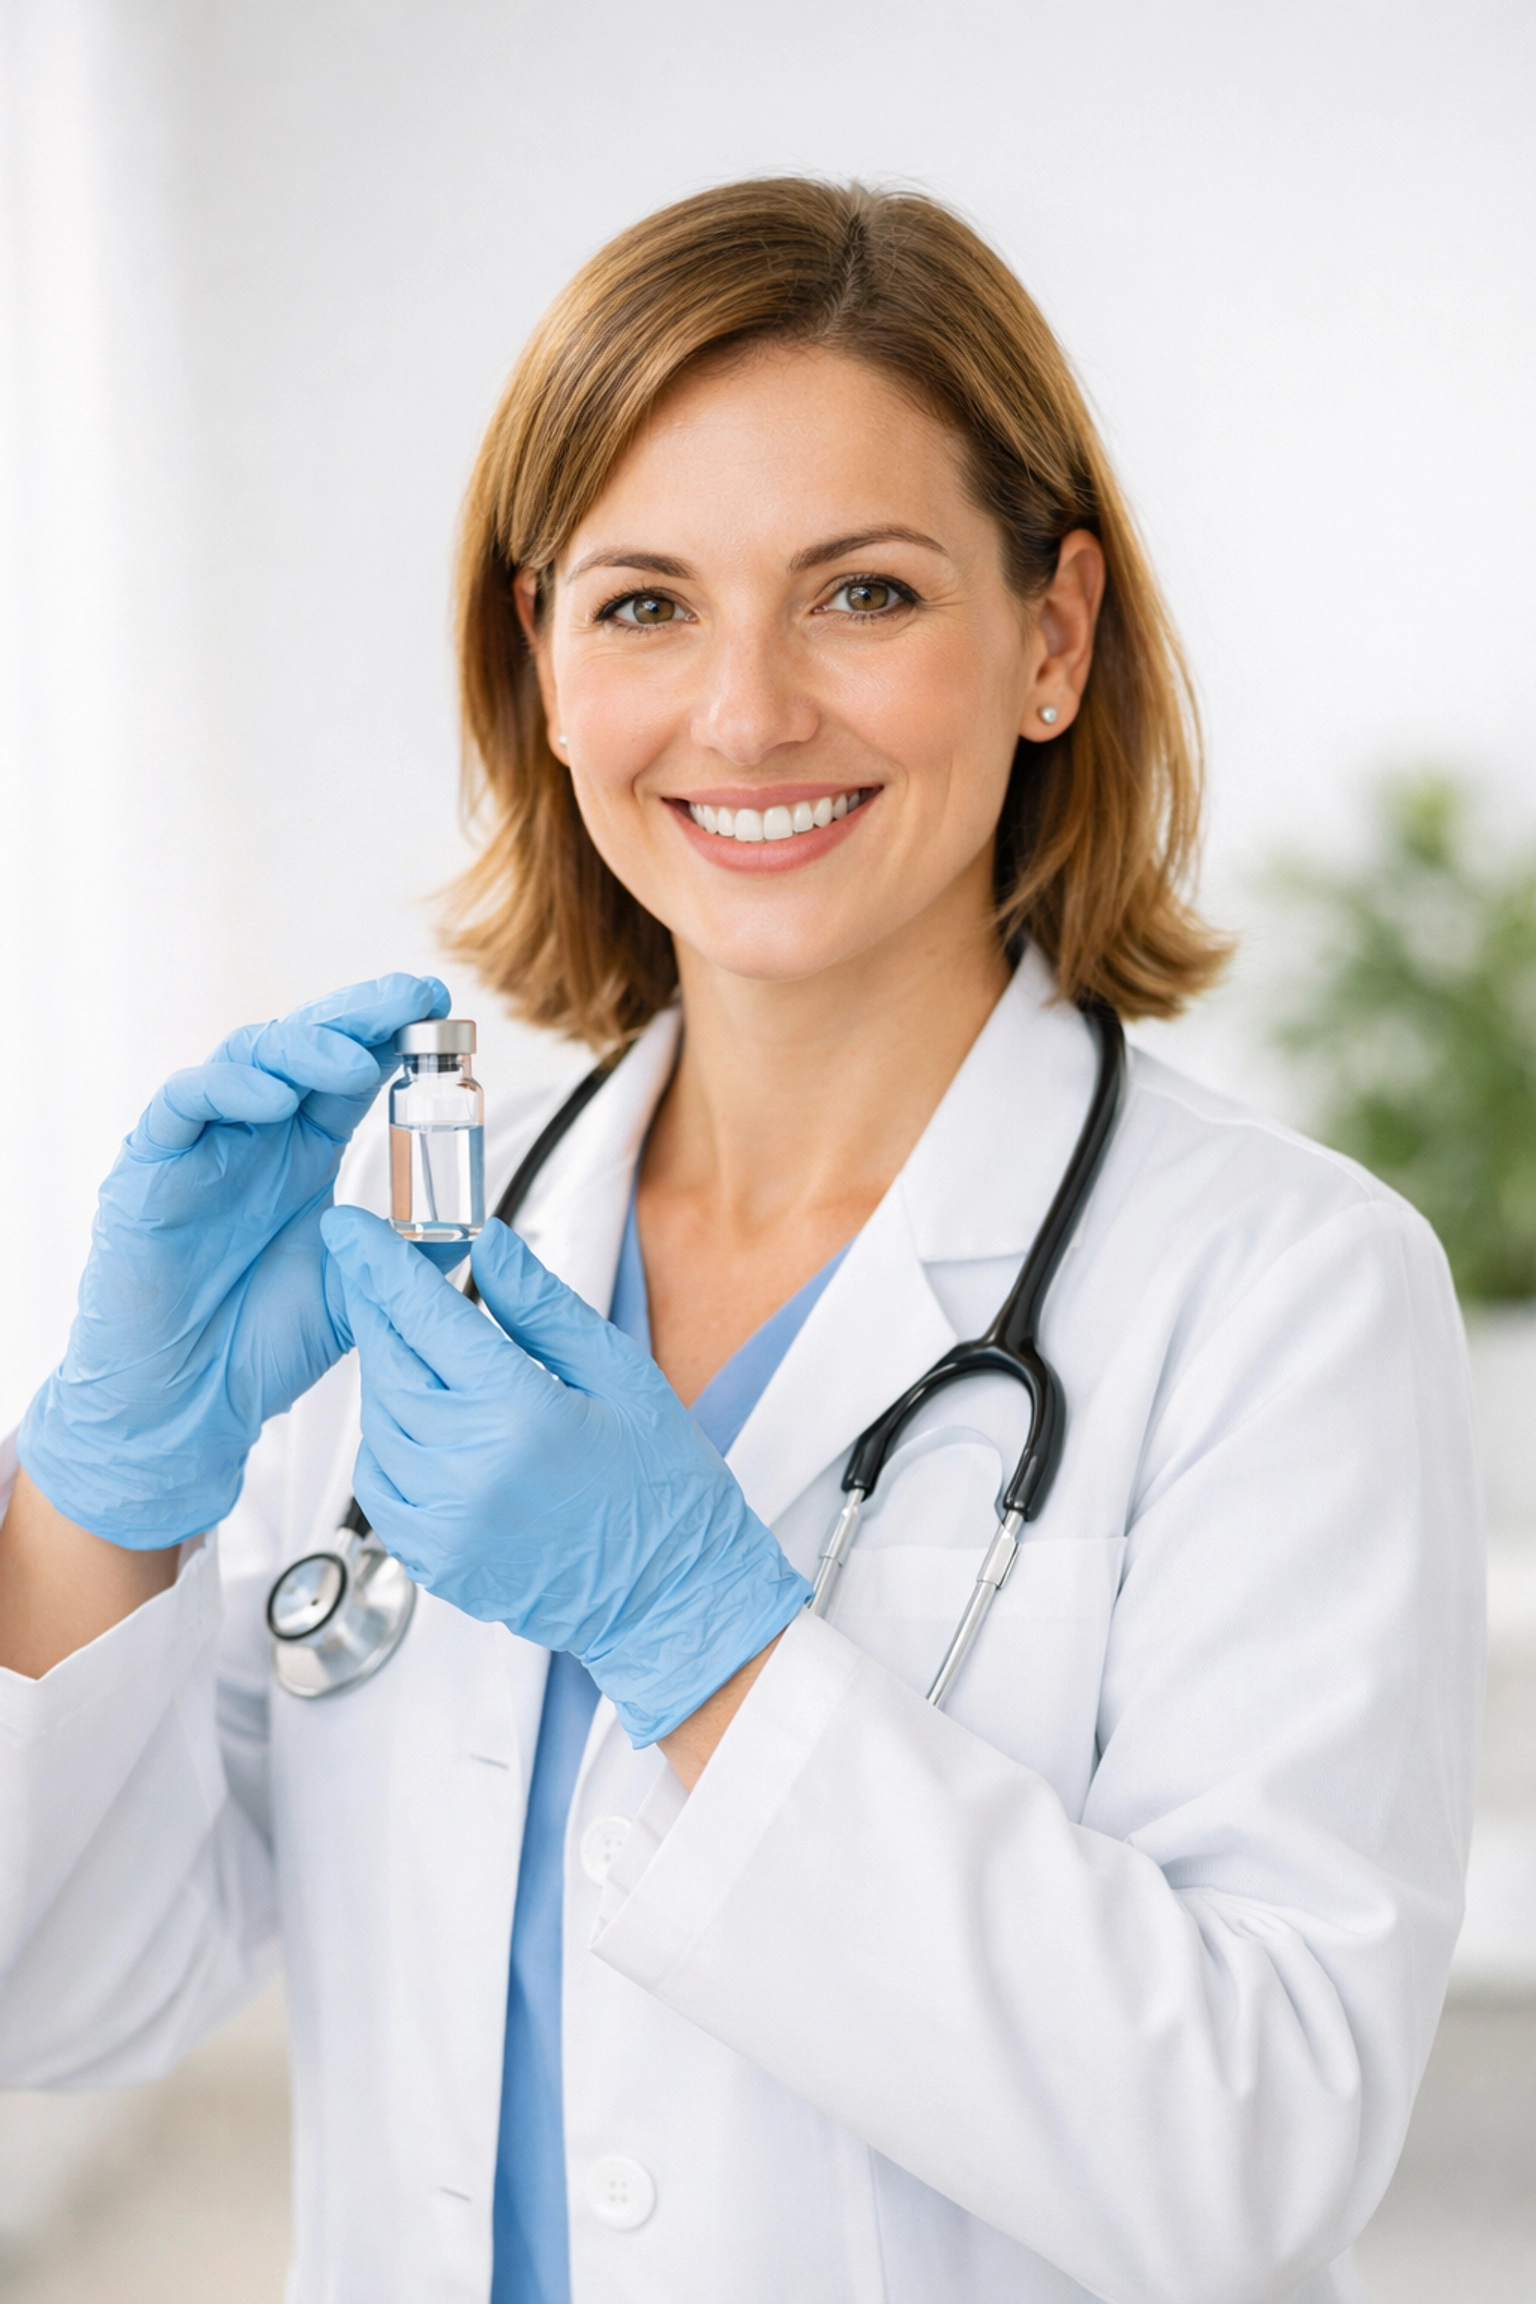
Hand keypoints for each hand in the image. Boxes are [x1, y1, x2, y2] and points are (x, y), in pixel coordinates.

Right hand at [19, 975, 449, 1547]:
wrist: (188, 1409)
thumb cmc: (259, 1345)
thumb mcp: (359, 1289)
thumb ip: (411, 1252)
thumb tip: (476, 1222)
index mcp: (302, 1151)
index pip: (348, 1068)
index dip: (390, 1031)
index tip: (442, 1007)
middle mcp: (252, 1137)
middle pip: (302, 1045)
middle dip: (358, 1014)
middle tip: (413, 999)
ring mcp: (198, 1148)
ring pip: (243, 1059)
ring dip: (302, 1048)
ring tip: (354, 1060)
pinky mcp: (147, 1173)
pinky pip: (179, 1107)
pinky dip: (225, 1090)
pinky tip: (273, 1099)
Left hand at [321, 1207, 811, 1745]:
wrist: (671, 1596)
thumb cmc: (662, 1488)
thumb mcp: (619, 1374)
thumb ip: (541, 1307)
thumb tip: (488, 1246)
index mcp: (521, 1414)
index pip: (425, 1318)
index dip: (378, 1265)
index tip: (349, 1228)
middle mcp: (471, 1472)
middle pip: (388, 1366)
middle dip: (374, 1310)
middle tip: (371, 1273)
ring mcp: (446, 1525)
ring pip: (377, 1424)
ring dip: (385, 1375)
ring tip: (413, 1348)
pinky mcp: (435, 1562)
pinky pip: (379, 1486)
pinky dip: (386, 1441)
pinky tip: (419, 1420)